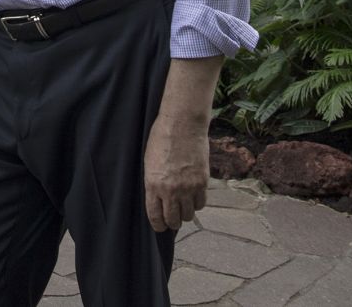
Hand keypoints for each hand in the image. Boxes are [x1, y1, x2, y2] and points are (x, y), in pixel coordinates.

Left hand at [143, 115, 208, 231]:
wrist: (182, 124)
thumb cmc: (161, 138)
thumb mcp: (149, 162)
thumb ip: (154, 183)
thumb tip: (159, 199)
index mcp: (153, 185)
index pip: (155, 216)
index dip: (158, 225)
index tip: (160, 227)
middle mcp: (171, 190)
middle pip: (174, 219)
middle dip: (172, 222)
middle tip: (173, 219)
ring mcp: (188, 187)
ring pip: (189, 215)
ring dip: (186, 213)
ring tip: (184, 206)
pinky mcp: (202, 182)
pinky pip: (201, 203)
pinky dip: (197, 203)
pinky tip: (193, 196)